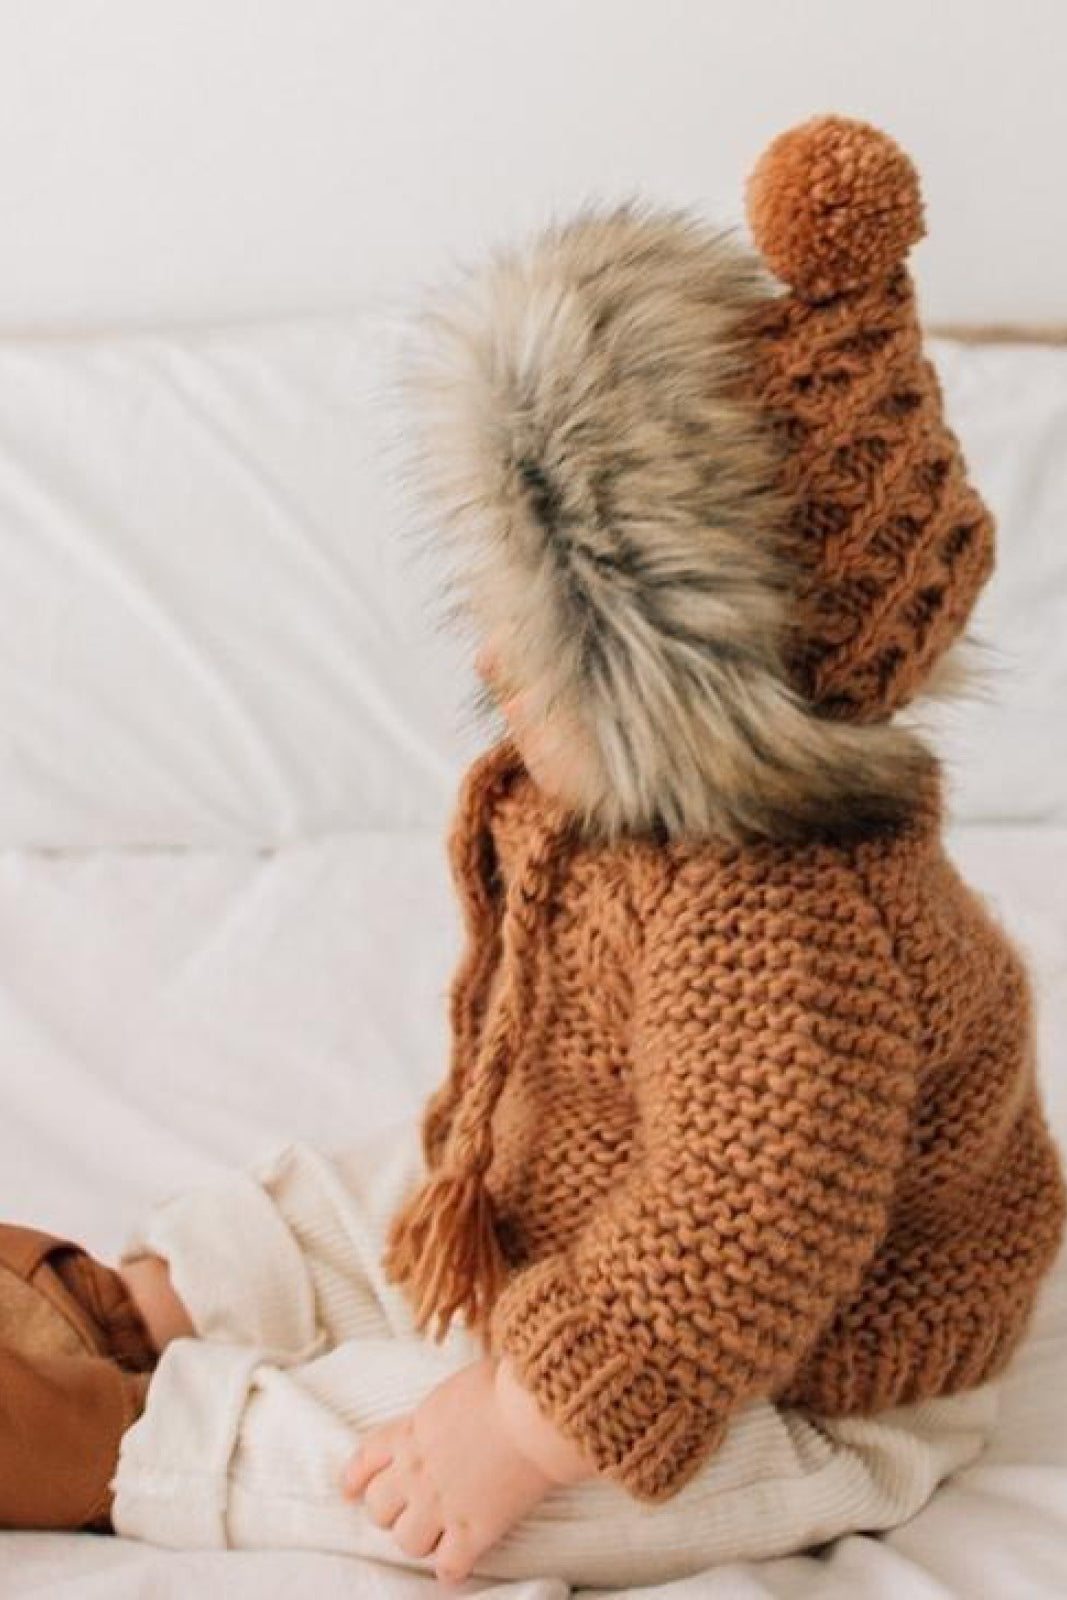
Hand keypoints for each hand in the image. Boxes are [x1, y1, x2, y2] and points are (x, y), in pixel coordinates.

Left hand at [341, 1356, 591, 1584]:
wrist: (534, 1415)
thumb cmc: (505, 1386)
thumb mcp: (457, 1387)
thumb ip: (440, 1409)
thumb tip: (449, 1411)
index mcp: (411, 1432)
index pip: (366, 1458)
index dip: (354, 1478)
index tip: (350, 1490)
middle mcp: (416, 1472)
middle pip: (378, 1508)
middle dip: (391, 1511)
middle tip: (410, 1508)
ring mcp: (441, 1506)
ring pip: (406, 1542)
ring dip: (419, 1539)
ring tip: (437, 1533)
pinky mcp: (472, 1531)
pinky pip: (448, 1566)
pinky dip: (453, 1568)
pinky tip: (461, 1561)